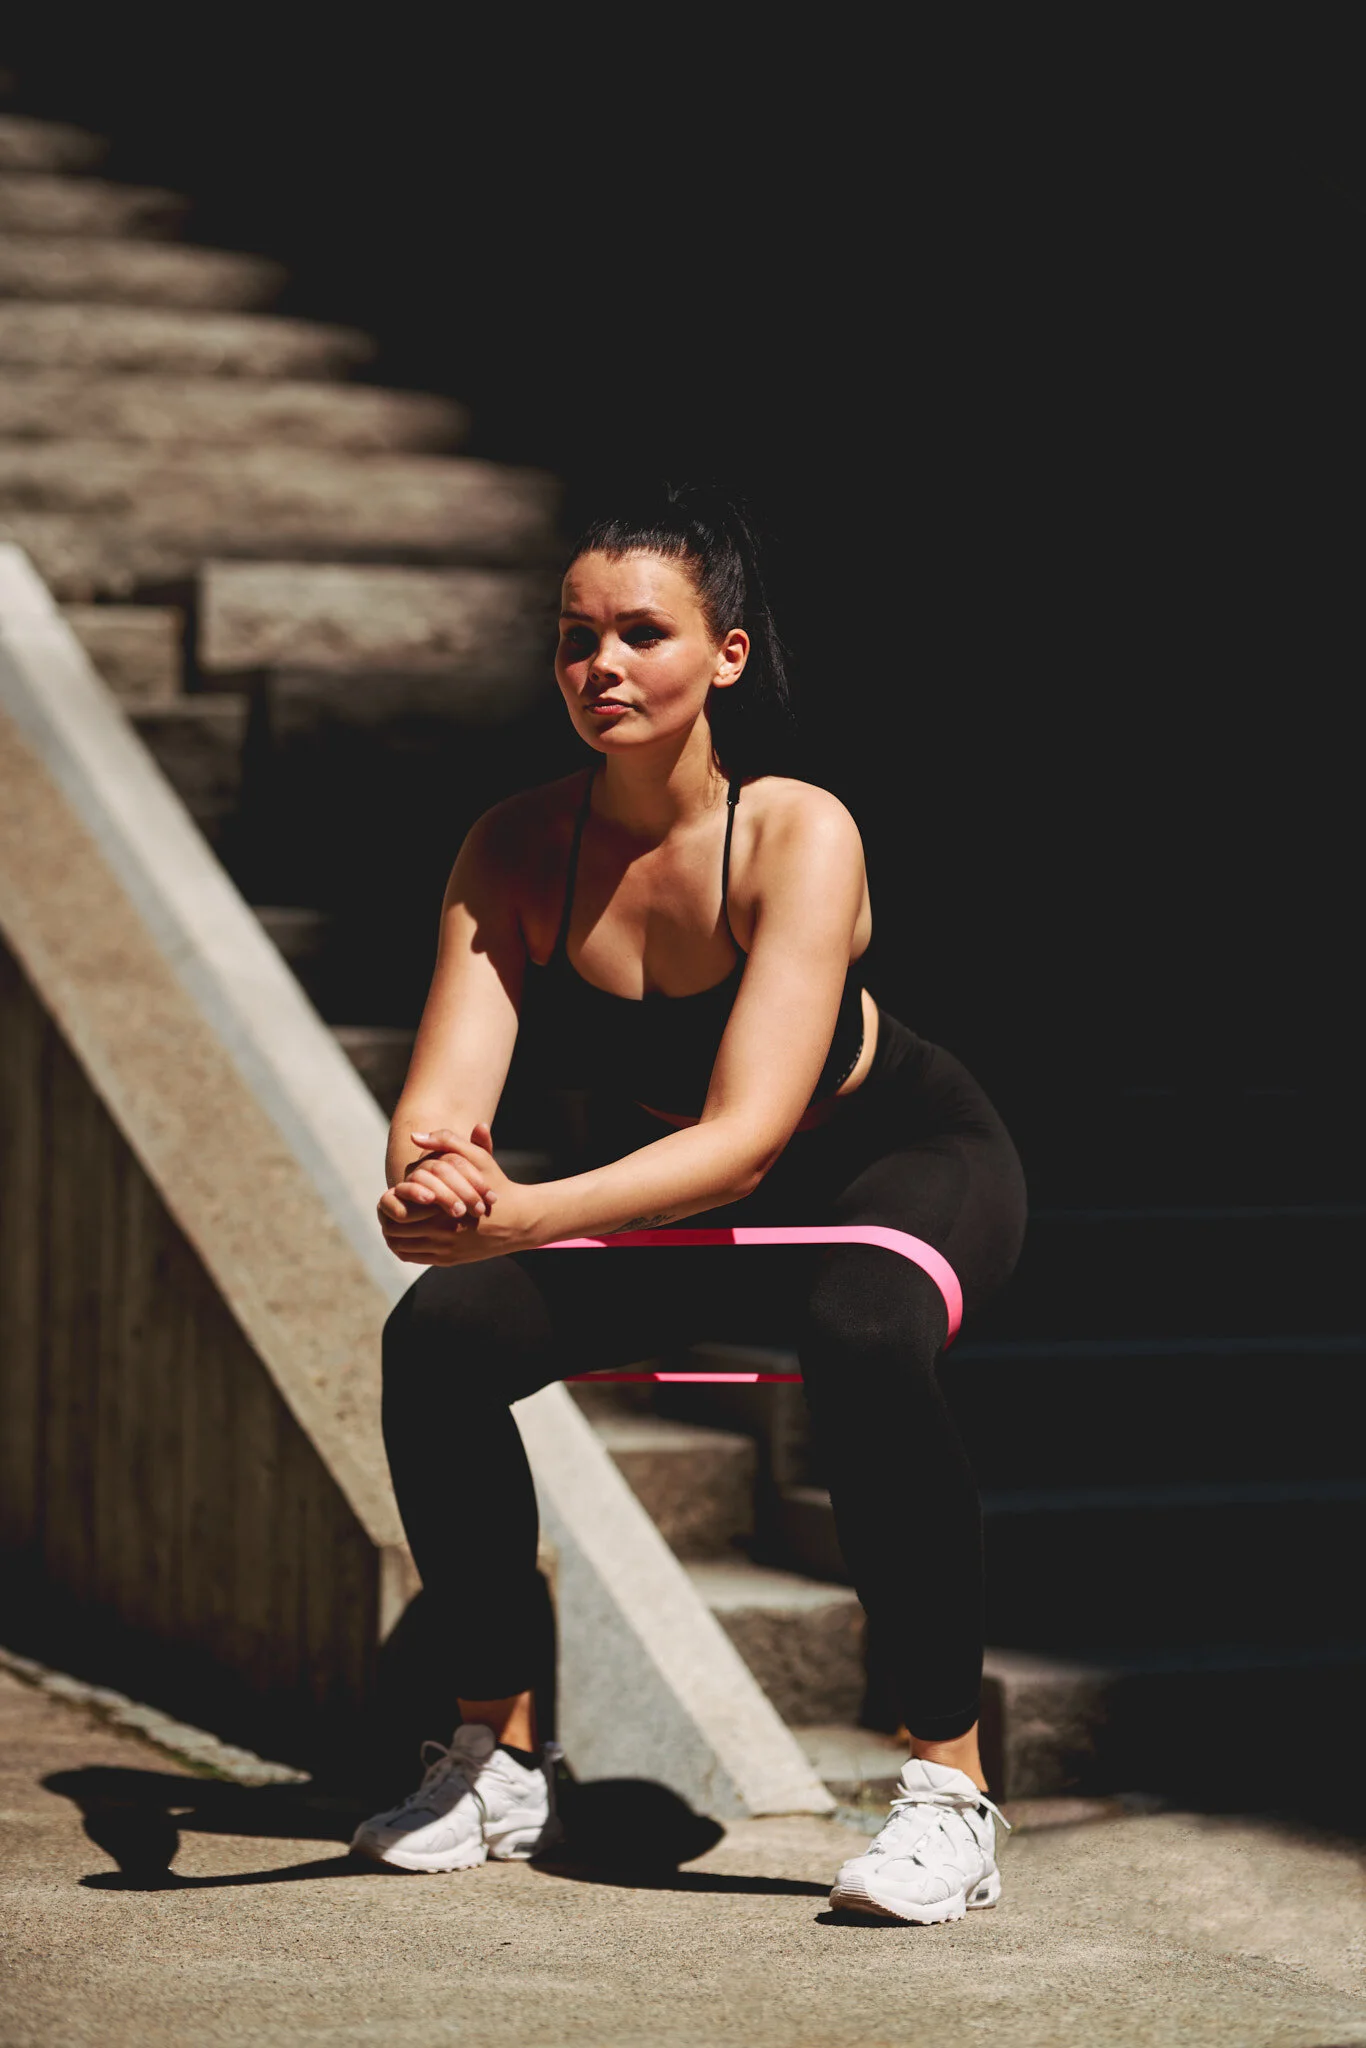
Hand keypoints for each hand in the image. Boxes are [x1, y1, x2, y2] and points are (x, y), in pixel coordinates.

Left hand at [378, 1123, 527, 1265]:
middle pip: (395, 1230)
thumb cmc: (496, 1184)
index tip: (393, 1193)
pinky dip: (405, 1248)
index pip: (397, 1209)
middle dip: (388, 1218)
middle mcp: (441, 1233)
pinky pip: (415, 1258)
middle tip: (388, 1207)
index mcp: (442, 1207)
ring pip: (401, 1247)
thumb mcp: (478, 1157)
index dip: (389, 1201)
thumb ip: (447, 1141)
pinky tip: (407, 1235)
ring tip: (394, 1221)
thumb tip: (415, 1135)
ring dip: (394, 1234)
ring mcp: (445, 1250)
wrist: (519, 1219)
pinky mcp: (449, 1260)